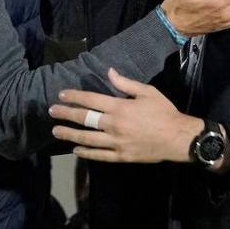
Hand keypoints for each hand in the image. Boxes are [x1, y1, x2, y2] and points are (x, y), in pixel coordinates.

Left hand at [49, 68, 201, 163]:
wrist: (178, 138)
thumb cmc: (164, 112)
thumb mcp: (147, 92)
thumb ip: (126, 84)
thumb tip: (109, 72)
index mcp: (119, 107)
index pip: (90, 100)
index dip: (74, 96)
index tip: (62, 95)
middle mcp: (114, 125)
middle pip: (84, 118)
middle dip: (66, 114)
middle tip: (52, 112)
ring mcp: (116, 142)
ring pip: (87, 138)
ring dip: (69, 134)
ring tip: (56, 131)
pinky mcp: (121, 156)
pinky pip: (99, 155)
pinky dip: (86, 153)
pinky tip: (76, 149)